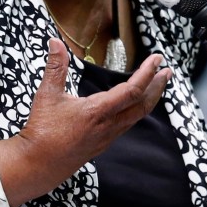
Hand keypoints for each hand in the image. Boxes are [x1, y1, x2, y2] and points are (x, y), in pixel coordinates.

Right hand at [4, 37, 171, 197]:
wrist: (38, 164)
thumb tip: (55, 42)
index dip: (147, 73)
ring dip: (149, 99)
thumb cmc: (43, 131)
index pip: (133, 90)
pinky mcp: (102, 144)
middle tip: (167, 71)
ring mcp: (107, 136)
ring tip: (155, 85)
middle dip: (158, 87)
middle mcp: (108, 125)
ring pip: (137, 116)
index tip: (157, 59)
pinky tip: (132, 106)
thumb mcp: (48, 95)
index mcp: (98, 111)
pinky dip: (136, 111)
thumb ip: (55, 67)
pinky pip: (126, 125)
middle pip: (143, 105)